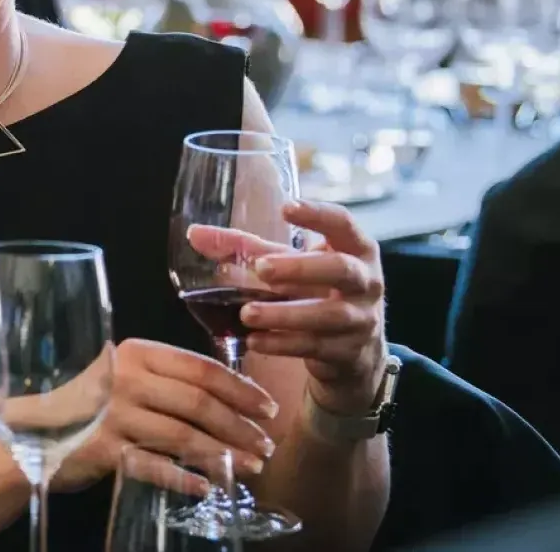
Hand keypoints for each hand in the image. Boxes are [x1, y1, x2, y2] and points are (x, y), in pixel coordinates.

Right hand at [52, 338, 277, 491]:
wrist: (32, 429)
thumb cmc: (89, 401)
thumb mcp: (126, 375)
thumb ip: (167, 379)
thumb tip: (231, 397)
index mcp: (137, 353)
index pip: (201, 369)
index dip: (241, 390)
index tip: (268, 409)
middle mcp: (125, 379)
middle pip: (198, 403)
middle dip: (240, 426)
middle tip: (266, 445)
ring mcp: (112, 415)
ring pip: (182, 435)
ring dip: (223, 454)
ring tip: (250, 467)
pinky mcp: (102, 450)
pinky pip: (153, 466)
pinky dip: (184, 477)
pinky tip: (207, 486)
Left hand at [242, 201, 387, 414]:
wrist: (355, 350)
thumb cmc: (318, 291)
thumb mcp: (290, 266)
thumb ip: (245, 248)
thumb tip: (195, 233)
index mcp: (354, 249)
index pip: (343, 223)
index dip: (318, 214)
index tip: (286, 207)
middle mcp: (365, 282)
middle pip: (340, 269)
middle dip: (300, 267)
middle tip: (261, 268)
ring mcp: (361, 319)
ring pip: (328, 314)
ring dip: (285, 313)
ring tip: (247, 312)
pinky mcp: (348, 352)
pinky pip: (315, 347)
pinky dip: (283, 344)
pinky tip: (254, 340)